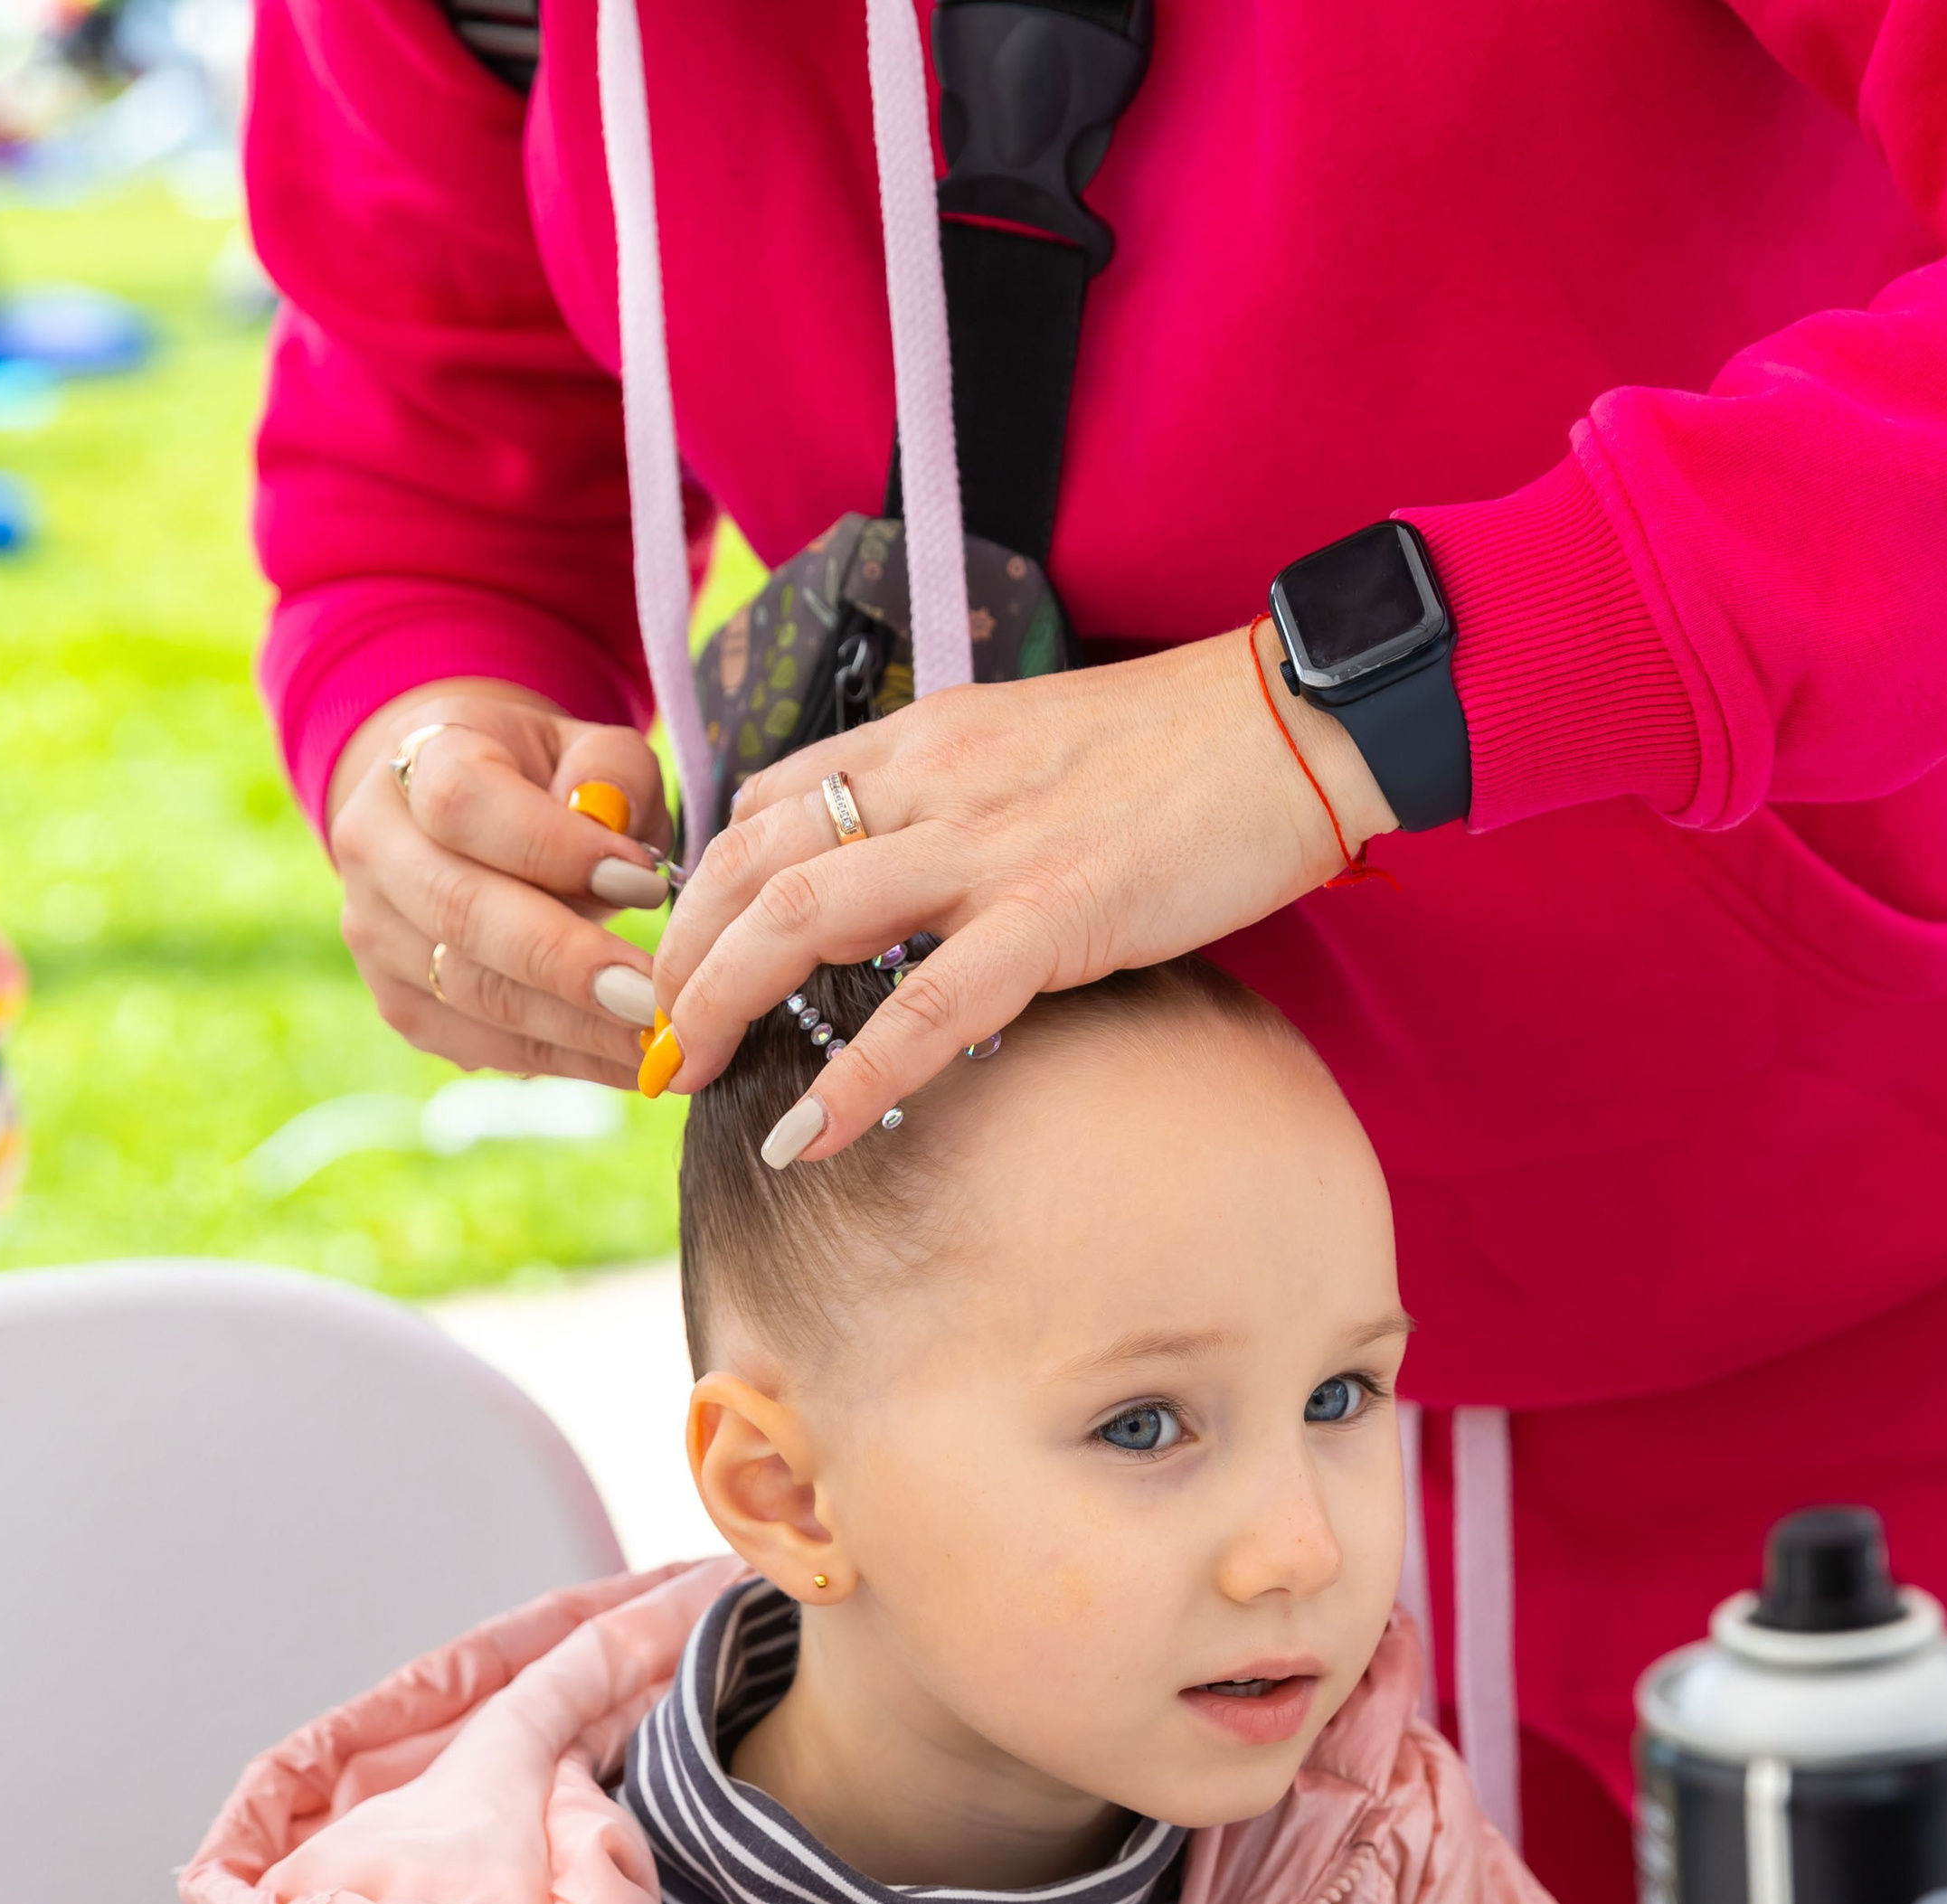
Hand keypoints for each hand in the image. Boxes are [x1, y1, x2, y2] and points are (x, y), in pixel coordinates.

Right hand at [325, 683, 674, 1084]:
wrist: (459, 819)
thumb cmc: (545, 780)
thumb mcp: (586, 747)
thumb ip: (613, 776)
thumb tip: (622, 849)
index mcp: (416, 761)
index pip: (465, 804)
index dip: (553, 847)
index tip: (646, 883)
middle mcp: (374, 848)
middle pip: (460, 914)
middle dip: (567, 964)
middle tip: (653, 997)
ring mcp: (375, 935)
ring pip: (472, 993)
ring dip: (573, 1028)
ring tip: (656, 1040)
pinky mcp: (400, 1005)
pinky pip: (482, 1043)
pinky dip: (563, 1058)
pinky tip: (627, 1061)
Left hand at [648, 623, 1393, 1154]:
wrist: (1297, 724)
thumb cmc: (1183, 758)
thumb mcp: (1034, 759)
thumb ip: (955, 815)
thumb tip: (908, 899)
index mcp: (921, 741)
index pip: (763, 807)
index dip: (699, 891)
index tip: (677, 966)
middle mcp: (929, 781)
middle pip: (747, 863)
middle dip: (677, 958)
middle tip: (649, 1042)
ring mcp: (986, 847)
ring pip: (800, 919)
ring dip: (721, 1005)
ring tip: (684, 1081)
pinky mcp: (1054, 913)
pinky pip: (926, 1007)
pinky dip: (853, 1078)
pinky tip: (807, 1136)